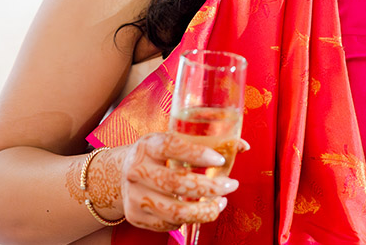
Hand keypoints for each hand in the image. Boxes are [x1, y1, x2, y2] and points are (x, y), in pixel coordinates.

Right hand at [118, 132, 242, 231]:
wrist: (122, 172)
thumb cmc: (158, 155)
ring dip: (204, 210)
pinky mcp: (136, 215)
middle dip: (210, 187)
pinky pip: (167, 224)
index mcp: (148, 145)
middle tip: (231, 185)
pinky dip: (189, 220)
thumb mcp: (174, 140)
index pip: (171, 147)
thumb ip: (207, 142)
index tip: (220, 160)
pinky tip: (203, 210)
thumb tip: (243, 146)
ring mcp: (135, 195)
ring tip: (221, 203)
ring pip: (173, 210)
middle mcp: (137, 170)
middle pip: (175, 183)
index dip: (197, 154)